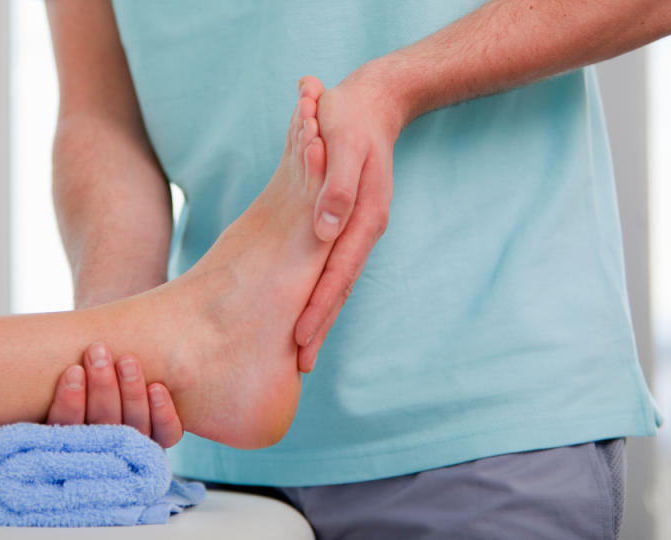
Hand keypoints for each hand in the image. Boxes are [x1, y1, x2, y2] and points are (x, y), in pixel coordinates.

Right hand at [0, 344, 182, 496]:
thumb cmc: (9, 392)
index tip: (70, 375)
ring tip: (116, 356)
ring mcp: (119, 450)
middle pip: (104, 441)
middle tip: (93, 356)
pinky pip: (163, 437)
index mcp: (46, 465)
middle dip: (103, 398)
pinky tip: (156, 387)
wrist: (69, 356)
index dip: (72, 417)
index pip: (64, 453)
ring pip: (134, 437)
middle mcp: (84, 465)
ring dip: (130, 396)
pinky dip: (163, 414)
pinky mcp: (147, 433)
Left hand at [294, 68, 402, 371]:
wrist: (370, 102)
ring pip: (336, 280)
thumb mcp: (343, 141)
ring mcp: (354, 229)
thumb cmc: (349, 118)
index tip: (300, 341)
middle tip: (300, 365)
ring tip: (302, 348)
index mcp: (363, 218)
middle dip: (320, 326)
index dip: (318, 308)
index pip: (337, 274)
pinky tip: (307, 306)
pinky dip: (321, 289)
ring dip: (320, 314)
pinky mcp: (345, 223)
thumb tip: (326, 229)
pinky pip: (332, 263)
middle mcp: (361, 230)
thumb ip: (338, 186)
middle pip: (339, 287)